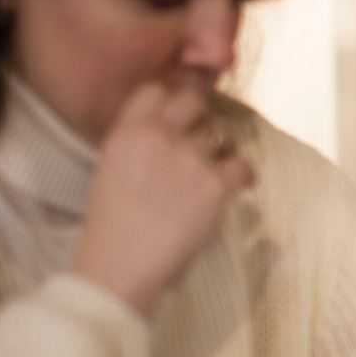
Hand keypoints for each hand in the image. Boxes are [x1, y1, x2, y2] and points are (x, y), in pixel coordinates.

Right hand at [68, 81, 254, 316]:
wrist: (118, 268)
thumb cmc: (113, 226)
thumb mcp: (111, 168)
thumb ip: (139, 140)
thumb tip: (175, 123)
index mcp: (126, 131)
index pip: (157, 89)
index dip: (174, 99)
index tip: (182, 116)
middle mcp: (158, 136)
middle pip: (195, 101)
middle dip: (203, 119)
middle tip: (204, 143)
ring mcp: (189, 158)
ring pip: (224, 134)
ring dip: (225, 150)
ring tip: (215, 172)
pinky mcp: (215, 184)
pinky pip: (243, 166)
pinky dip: (243, 178)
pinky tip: (237, 187)